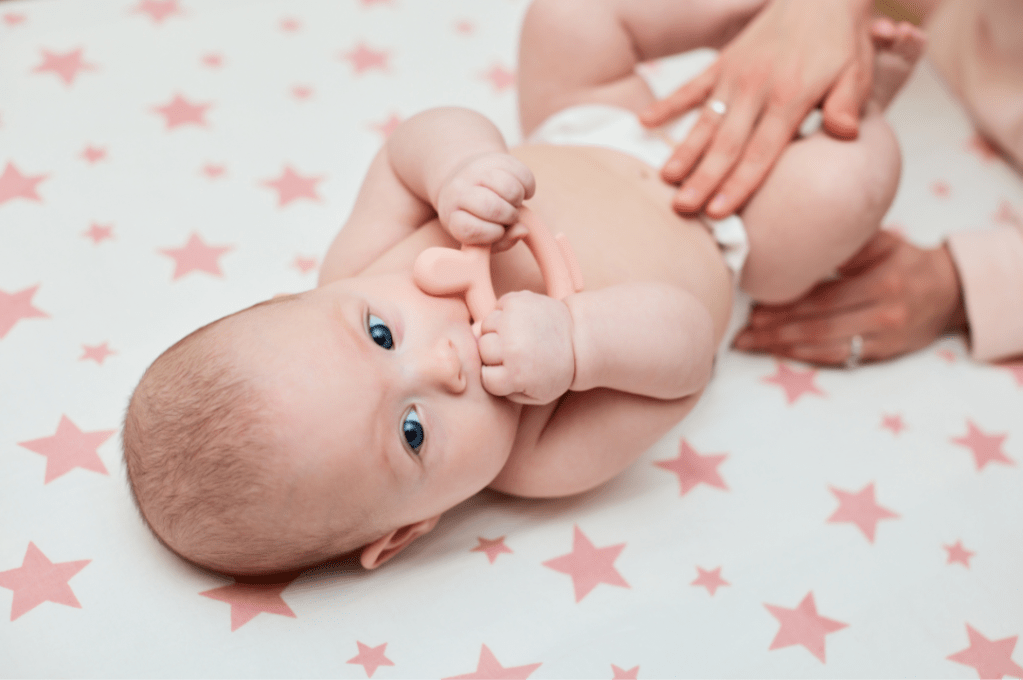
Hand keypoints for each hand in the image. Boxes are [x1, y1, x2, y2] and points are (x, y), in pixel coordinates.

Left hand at [436, 152, 535, 246]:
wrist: (469, 183)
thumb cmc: (478, 219)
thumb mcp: (484, 238)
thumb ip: (503, 242)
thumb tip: (522, 230)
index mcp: (452, 215)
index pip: (471, 229)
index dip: (492, 234)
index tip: (497, 231)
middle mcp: (458, 191)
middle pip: (492, 208)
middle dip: (509, 217)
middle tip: (509, 217)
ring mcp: (475, 171)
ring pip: (509, 188)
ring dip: (518, 199)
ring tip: (512, 202)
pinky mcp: (495, 158)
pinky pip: (522, 174)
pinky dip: (528, 187)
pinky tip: (521, 191)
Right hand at [478, 290, 574, 403]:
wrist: (579, 340)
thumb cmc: (553, 373)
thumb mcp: (531, 395)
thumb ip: (499, 388)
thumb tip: (468, 366)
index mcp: (516, 374)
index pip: (484, 377)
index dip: (498, 378)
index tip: (516, 375)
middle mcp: (513, 346)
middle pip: (481, 350)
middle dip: (495, 355)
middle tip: (518, 355)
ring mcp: (515, 321)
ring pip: (484, 327)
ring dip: (497, 333)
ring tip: (519, 338)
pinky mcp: (517, 300)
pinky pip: (496, 309)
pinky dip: (504, 315)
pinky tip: (522, 324)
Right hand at [639, 0, 873, 217]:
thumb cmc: (842, 38)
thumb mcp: (858, 69)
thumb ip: (847, 104)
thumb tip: (846, 135)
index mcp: (790, 97)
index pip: (761, 152)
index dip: (739, 184)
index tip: (719, 211)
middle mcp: (757, 89)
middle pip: (726, 145)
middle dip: (703, 179)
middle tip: (683, 208)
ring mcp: (735, 76)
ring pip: (705, 122)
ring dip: (684, 152)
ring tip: (665, 179)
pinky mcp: (723, 62)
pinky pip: (691, 87)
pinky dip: (668, 104)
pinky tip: (645, 122)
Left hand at [732, 231, 967, 364]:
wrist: (950, 291)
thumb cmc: (906, 260)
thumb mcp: (882, 242)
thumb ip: (846, 244)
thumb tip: (795, 240)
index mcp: (881, 282)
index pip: (823, 298)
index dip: (785, 306)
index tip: (754, 308)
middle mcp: (884, 314)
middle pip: (818, 325)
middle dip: (775, 330)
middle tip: (743, 331)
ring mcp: (884, 339)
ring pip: (825, 347)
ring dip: (783, 348)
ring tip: (751, 343)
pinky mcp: (883, 354)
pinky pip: (839, 359)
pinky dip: (806, 357)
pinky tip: (781, 353)